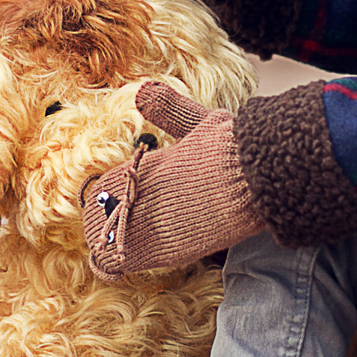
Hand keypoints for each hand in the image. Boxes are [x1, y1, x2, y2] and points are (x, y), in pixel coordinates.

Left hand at [80, 80, 266, 277]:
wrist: (255, 178)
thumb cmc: (233, 150)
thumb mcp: (198, 121)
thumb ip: (168, 109)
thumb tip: (142, 90)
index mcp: (145, 165)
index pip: (105, 186)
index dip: (112, 198)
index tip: (122, 205)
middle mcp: (139, 193)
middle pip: (101, 215)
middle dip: (108, 223)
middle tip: (118, 231)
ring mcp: (149, 223)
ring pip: (106, 240)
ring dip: (111, 244)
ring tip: (119, 249)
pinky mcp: (163, 249)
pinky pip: (120, 261)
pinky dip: (115, 264)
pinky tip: (120, 266)